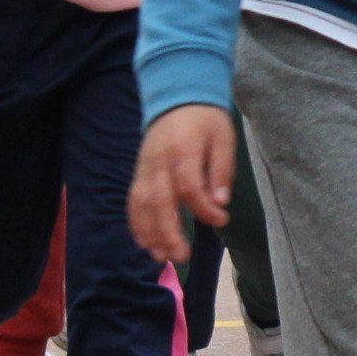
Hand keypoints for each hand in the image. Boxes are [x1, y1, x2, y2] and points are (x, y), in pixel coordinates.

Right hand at [130, 105, 236, 264]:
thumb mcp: (223, 138)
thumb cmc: (205, 121)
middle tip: (182, 256)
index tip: (222, 220)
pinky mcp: (139, 173)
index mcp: (183, 149)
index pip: (189, 184)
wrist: (177, 98)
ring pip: (141, 204)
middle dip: (169, 231)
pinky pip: (133, 201)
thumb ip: (222, 170)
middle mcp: (159, 160)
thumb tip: (221, 202)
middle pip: (159, 200)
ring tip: (162, 257)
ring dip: (150, 233)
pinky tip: (145, 243)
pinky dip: (136, 223)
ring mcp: (145, 168)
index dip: (204, 207)